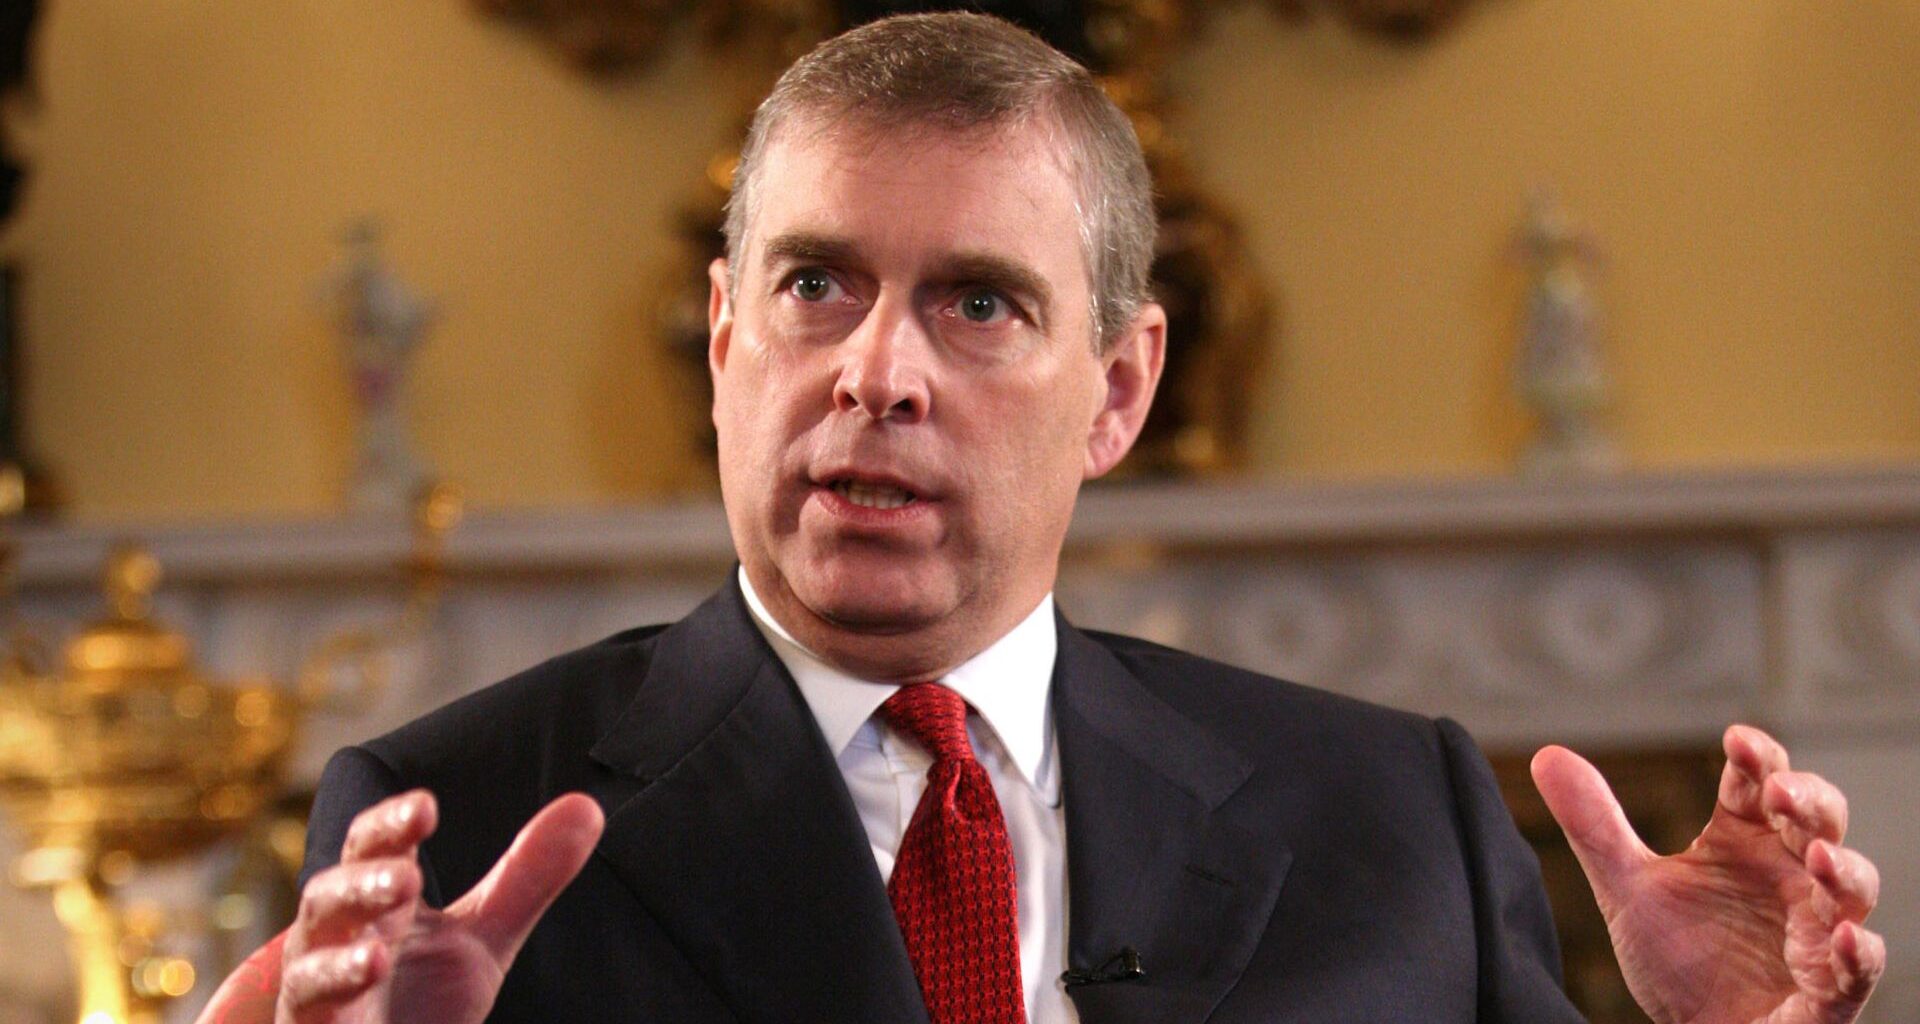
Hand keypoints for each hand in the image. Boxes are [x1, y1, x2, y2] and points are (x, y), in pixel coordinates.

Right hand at [275, 790, 604, 1023]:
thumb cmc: (422, 1001)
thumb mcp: (485, 937)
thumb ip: (529, 876)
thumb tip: (586, 806)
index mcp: (381, 901)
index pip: (377, 847)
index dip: (393, 825)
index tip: (425, 808)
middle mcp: (340, 935)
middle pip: (331, 892)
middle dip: (364, 880)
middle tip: (405, 876)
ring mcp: (317, 984)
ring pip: (310, 953)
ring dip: (345, 943)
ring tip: (383, 942)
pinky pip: (308, 1004)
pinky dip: (334, 984)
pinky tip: (370, 972)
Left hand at [1532, 725, 1884, 1023]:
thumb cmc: (1679, 958)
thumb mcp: (1627, 889)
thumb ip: (1594, 826)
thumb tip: (1546, 755)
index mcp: (1743, 842)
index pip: (1758, 783)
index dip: (1758, 757)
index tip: (1737, 739)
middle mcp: (1788, 875)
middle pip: (1819, 819)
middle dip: (1808, 800)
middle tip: (1779, 791)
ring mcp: (1815, 930)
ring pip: (1852, 887)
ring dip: (1843, 869)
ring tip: (1819, 855)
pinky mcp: (1829, 990)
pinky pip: (1858, 969)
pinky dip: (1859, 953)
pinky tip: (1845, 938)